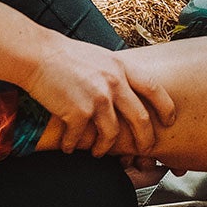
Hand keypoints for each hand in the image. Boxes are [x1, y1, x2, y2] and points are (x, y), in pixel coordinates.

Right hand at [21, 37, 175, 156]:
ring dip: (105, 148)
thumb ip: (117, 73)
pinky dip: (74, 145)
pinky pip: (81, 138)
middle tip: (143, 149)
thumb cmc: (66, 55)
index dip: (166, 107)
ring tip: (98, 152)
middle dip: (145, 139)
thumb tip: (128, 90)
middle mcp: (114, 83)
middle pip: (140, 119)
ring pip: (112, 135)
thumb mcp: (101, 57)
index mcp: (122, 68)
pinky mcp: (78, 112)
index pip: (154, 89)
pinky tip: (69, 147)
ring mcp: (97, 99)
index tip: (169, 121)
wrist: (37, 54)